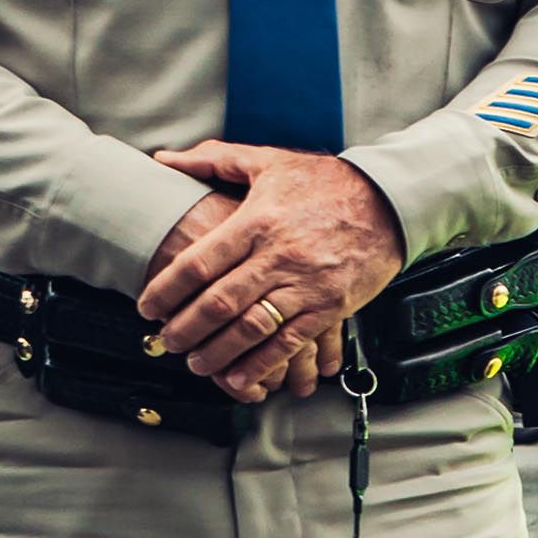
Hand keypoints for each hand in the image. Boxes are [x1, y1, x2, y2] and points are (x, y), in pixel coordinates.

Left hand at [138, 143, 406, 394]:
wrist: (389, 200)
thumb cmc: (326, 181)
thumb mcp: (268, 161)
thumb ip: (214, 159)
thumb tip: (164, 160)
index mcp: (257, 220)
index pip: (199, 263)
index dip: (167, 290)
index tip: (148, 307)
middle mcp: (278, 256)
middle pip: (219, 302)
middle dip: (186, 329)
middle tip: (167, 342)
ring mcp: (305, 284)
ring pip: (250, 328)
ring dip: (218, 352)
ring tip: (197, 363)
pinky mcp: (330, 306)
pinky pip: (290, 343)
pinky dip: (262, 364)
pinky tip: (241, 377)